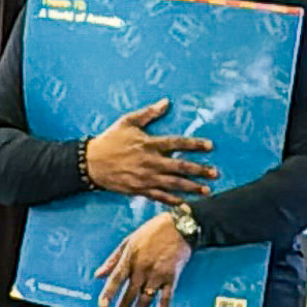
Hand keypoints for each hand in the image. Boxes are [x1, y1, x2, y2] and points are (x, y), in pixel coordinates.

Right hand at [84, 100, 217, 202]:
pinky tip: (185, 203)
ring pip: (173, 183)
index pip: (177, 143)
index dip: (194, 144)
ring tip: (206, 190)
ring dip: (191, 187)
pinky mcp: (139, 189)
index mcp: (149, 144)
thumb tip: (166, 102)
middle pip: (180, 166)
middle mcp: (150, 162)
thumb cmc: (109, 140)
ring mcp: (145, 177)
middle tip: (215, 173)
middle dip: (199, 170)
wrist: (91, 162)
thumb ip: (149, 113)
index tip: (210, 146)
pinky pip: (159, 196)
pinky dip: (172, 200)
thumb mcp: (127, 122)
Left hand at [96, 212, 192, 306]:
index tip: (102, 305)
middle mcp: (143, 269)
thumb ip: (113, 260)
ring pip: (146, 298)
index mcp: (130, 258)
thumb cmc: (152, 231)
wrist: (180, 226)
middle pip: (130, 293)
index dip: (109, 293)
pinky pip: (166, 298)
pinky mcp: (171, 278)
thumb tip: (97, 275)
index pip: (116, 279)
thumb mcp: (129, 241)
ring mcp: (158, 274)